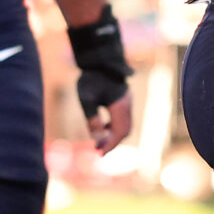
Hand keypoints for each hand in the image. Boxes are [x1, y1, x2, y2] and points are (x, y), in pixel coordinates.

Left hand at [70, 5, 133, 152]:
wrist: (100, 60)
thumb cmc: (92, 78)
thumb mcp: (86, 99)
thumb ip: (91, 117)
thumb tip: (95, 135)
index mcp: (120, 106)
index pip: (119, 132)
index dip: (110, 145)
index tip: (99, 153)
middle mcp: (127, 105)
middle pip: (124, 131)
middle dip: (112, 142)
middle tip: (97, 151)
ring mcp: (127, 102)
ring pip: (124, 125)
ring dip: (113, 135)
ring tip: (98, 141)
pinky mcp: (123, 100)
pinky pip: (122, 119)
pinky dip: (113, 127)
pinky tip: (101, 127)